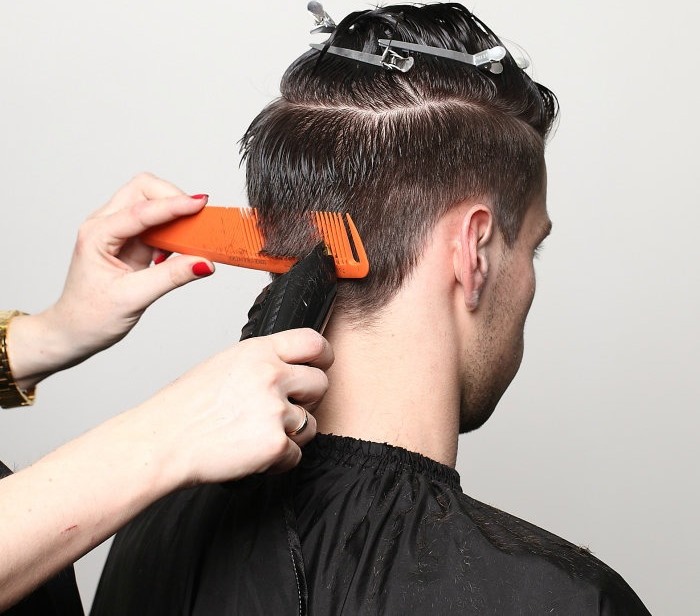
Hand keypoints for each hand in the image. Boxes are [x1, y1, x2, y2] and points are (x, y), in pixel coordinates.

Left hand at [12, 173, 214, 386]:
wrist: (74, 330)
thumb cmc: (91, 316)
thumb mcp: (133, 298)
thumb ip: (171, 277)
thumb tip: (203, 262)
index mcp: (97, 235)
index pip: (141, 211)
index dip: (173, 205)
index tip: (200, 204)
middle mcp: (105, 225)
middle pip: (143, 189)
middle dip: (172, 197)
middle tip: (196, 218)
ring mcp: (118, 231)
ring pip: (151, 201)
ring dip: (174, 212)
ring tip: (190, 237)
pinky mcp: (131, 241)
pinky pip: (157, 222)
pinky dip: (173, 228)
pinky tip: (178, 249)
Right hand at [132, 328, 333, 485]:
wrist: (161, 442)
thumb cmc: (184, 408)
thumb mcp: (223, 365)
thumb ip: (261, 363)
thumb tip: (291, 368)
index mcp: (258, 352)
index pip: (313, 342)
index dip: (322, 357)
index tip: (321, 366)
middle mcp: (271, 375)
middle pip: (320, 383)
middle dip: (307, 399)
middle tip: (282, 410)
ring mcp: (275, 410)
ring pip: (310, 423)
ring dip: (292, 433)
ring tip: (257, 434)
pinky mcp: (276, 443)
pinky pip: (296, 455)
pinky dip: (278, 460)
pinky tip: (252, 454)